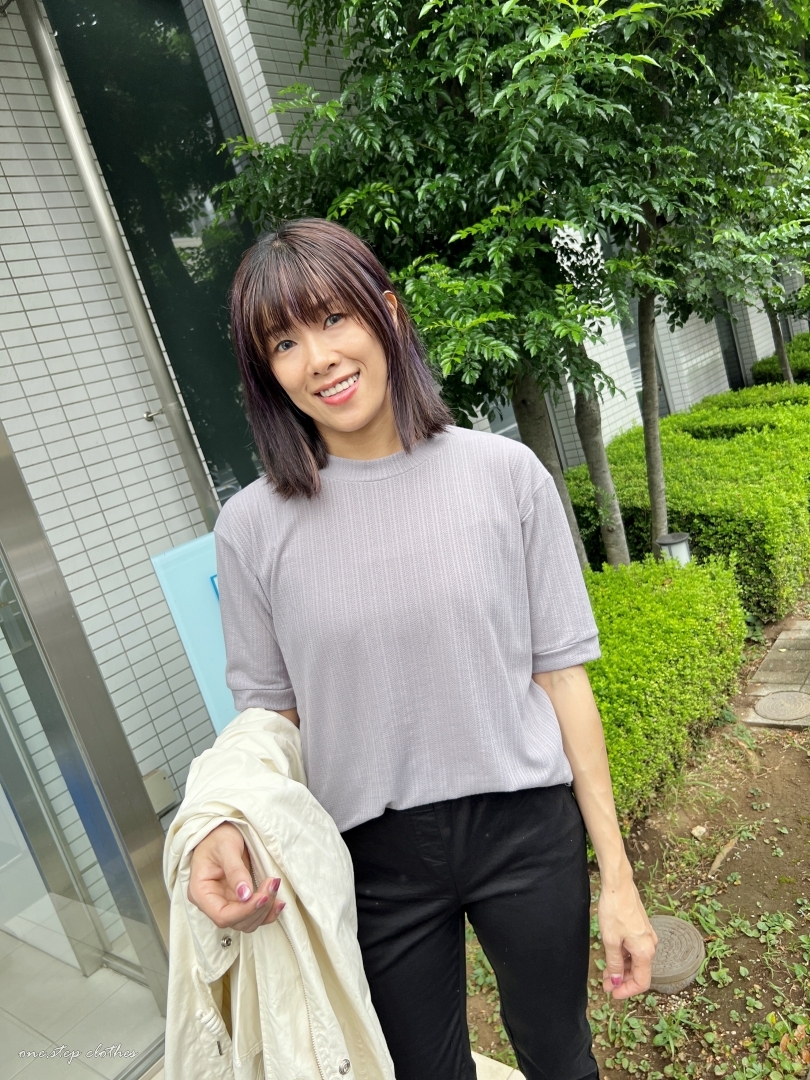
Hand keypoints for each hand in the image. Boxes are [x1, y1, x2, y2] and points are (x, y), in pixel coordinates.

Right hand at [187, 822, 284, 932]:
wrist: (220, 831)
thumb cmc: (217, 836)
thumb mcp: (226, 847)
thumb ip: (235, 871)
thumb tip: (245, 895)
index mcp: (201, 892)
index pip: (222, 915)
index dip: (244, 911)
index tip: (263, 897)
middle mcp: (212, 902)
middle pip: (236, 921)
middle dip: (258, 907)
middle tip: (273, 884)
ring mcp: (225, 903)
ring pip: (247, 922)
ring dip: (265, 910)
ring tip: (276, 887)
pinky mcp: (238, 901)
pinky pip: (253, 915)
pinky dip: (268, 912)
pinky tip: (279, 903)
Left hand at [598, 869, 657, 999]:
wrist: (619, 885)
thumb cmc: (614, 910)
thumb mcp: (610, 940)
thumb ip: (614, 963)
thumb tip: (616, 981)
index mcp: (645, 951)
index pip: (642, 982)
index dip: (628, 991)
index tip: (613, 993)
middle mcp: (650, 945)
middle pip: (639, 972)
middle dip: (623, 981)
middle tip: (606, 985)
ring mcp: (647, 937)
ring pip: (636, 961)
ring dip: (622, 969)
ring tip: (606, 973)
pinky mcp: (641, 929)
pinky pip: (635, 950)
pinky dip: (624, 957)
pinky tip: (612, 957)